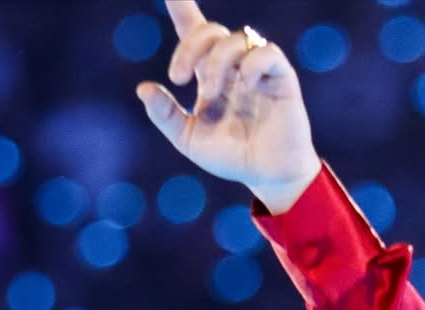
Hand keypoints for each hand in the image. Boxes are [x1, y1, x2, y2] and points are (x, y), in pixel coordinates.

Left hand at [136, 1, 321, 213]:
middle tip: (177, 78)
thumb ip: (165, 116)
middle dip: (189, 47)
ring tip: (211, 93)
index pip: (194, 30)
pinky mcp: (281, 78)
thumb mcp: (189, 140)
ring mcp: (258, 69)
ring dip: (216, 62)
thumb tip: (143, 88)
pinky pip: (266, 53)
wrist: (268, 177)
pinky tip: (244, 87)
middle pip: (210, 31)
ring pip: (235, 39)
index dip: (181, 7)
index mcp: (210, 73)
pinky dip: (251, 65)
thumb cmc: (232, 157)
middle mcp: (233, 65)